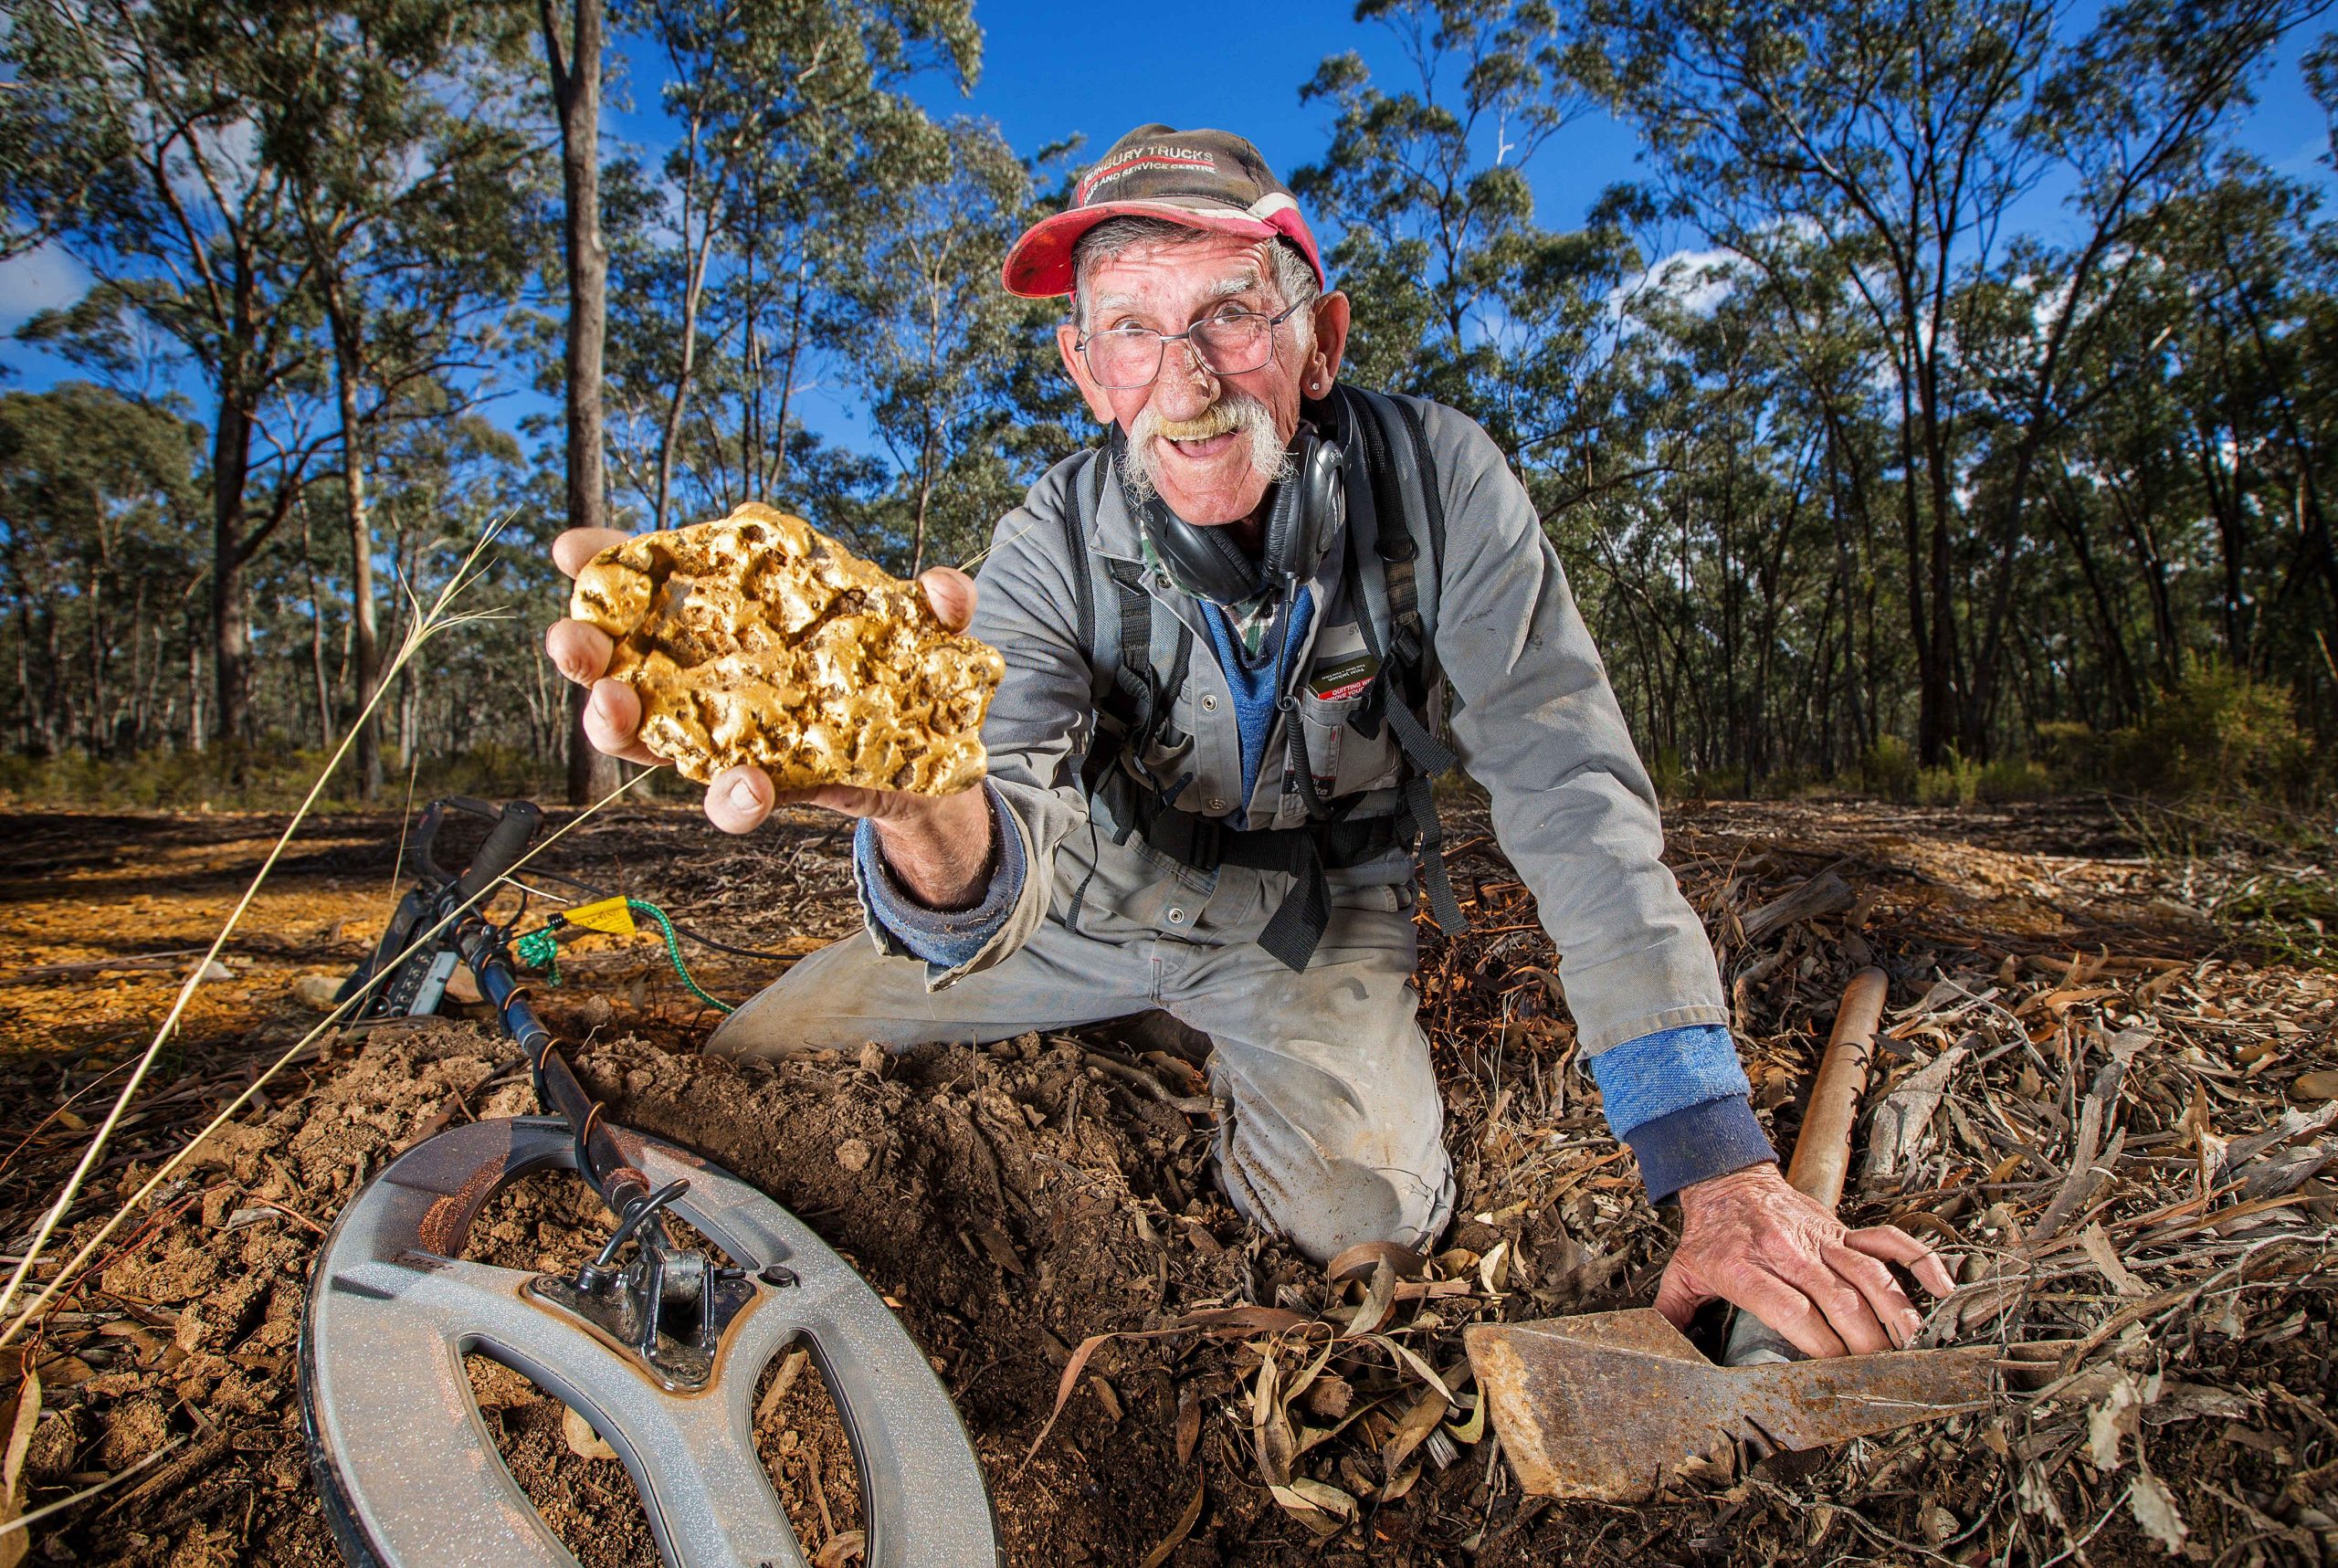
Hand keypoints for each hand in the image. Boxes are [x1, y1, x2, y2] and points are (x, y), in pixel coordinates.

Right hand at [542, 527, 985, 847]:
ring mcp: (724, 736)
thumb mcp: (924, 632)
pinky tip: (750, 785)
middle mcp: (707, 677)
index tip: (571, 549)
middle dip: (581, 650)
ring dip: (617, 725)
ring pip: (646, 736)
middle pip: (618, 660)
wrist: (930, 767)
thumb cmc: (902, 674)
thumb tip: (945, 589)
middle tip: (572, 641)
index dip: (604, 565)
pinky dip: (735, 796)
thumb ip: (934, 606)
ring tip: (615, 711)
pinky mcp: (760, 788)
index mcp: (730, 617)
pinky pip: (730, 798)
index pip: (651, 583)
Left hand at [1655, 1163, 1955, 1357]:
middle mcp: (1787, 1252)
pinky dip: (1919, 1262)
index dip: (1818, 1343)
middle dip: (1863, 1342)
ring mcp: (1820, 1238)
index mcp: (1746, 1267)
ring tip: (1912, 1347)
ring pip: (1868, 1274)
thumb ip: (1672, 1316)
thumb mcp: (1681, 1274)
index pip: (1791, 1310)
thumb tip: (1660, 1354)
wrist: (1726, 1179)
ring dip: (1895, 1312)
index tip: (1834, 1372)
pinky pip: (1889, 1241)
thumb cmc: (1708, 1236)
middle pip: (1837, 1299)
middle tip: (1880, 1374)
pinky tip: (1942, 1289)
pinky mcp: (1842, 1229)